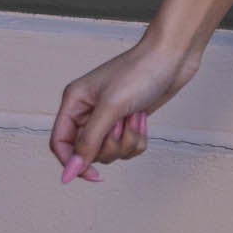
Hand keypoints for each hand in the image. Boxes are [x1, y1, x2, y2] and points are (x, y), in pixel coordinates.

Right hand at [49, 35, 198, 182]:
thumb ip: (89, 142)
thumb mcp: (111, 108)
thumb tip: (70, 172)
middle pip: (88, 152)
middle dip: (111, 145)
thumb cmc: (140, 72)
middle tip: (122, 123)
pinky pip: (127, 147)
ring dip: (127, 140)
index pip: (60, 143)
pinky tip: (143, 117)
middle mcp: (87, 111)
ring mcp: (108, 117)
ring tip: (136, 116)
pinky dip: (138, 138)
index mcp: (74, 102)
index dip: (72, 163)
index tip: (93, 176)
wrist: (173, 57)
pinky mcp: (127, 122)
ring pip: (110, 152)